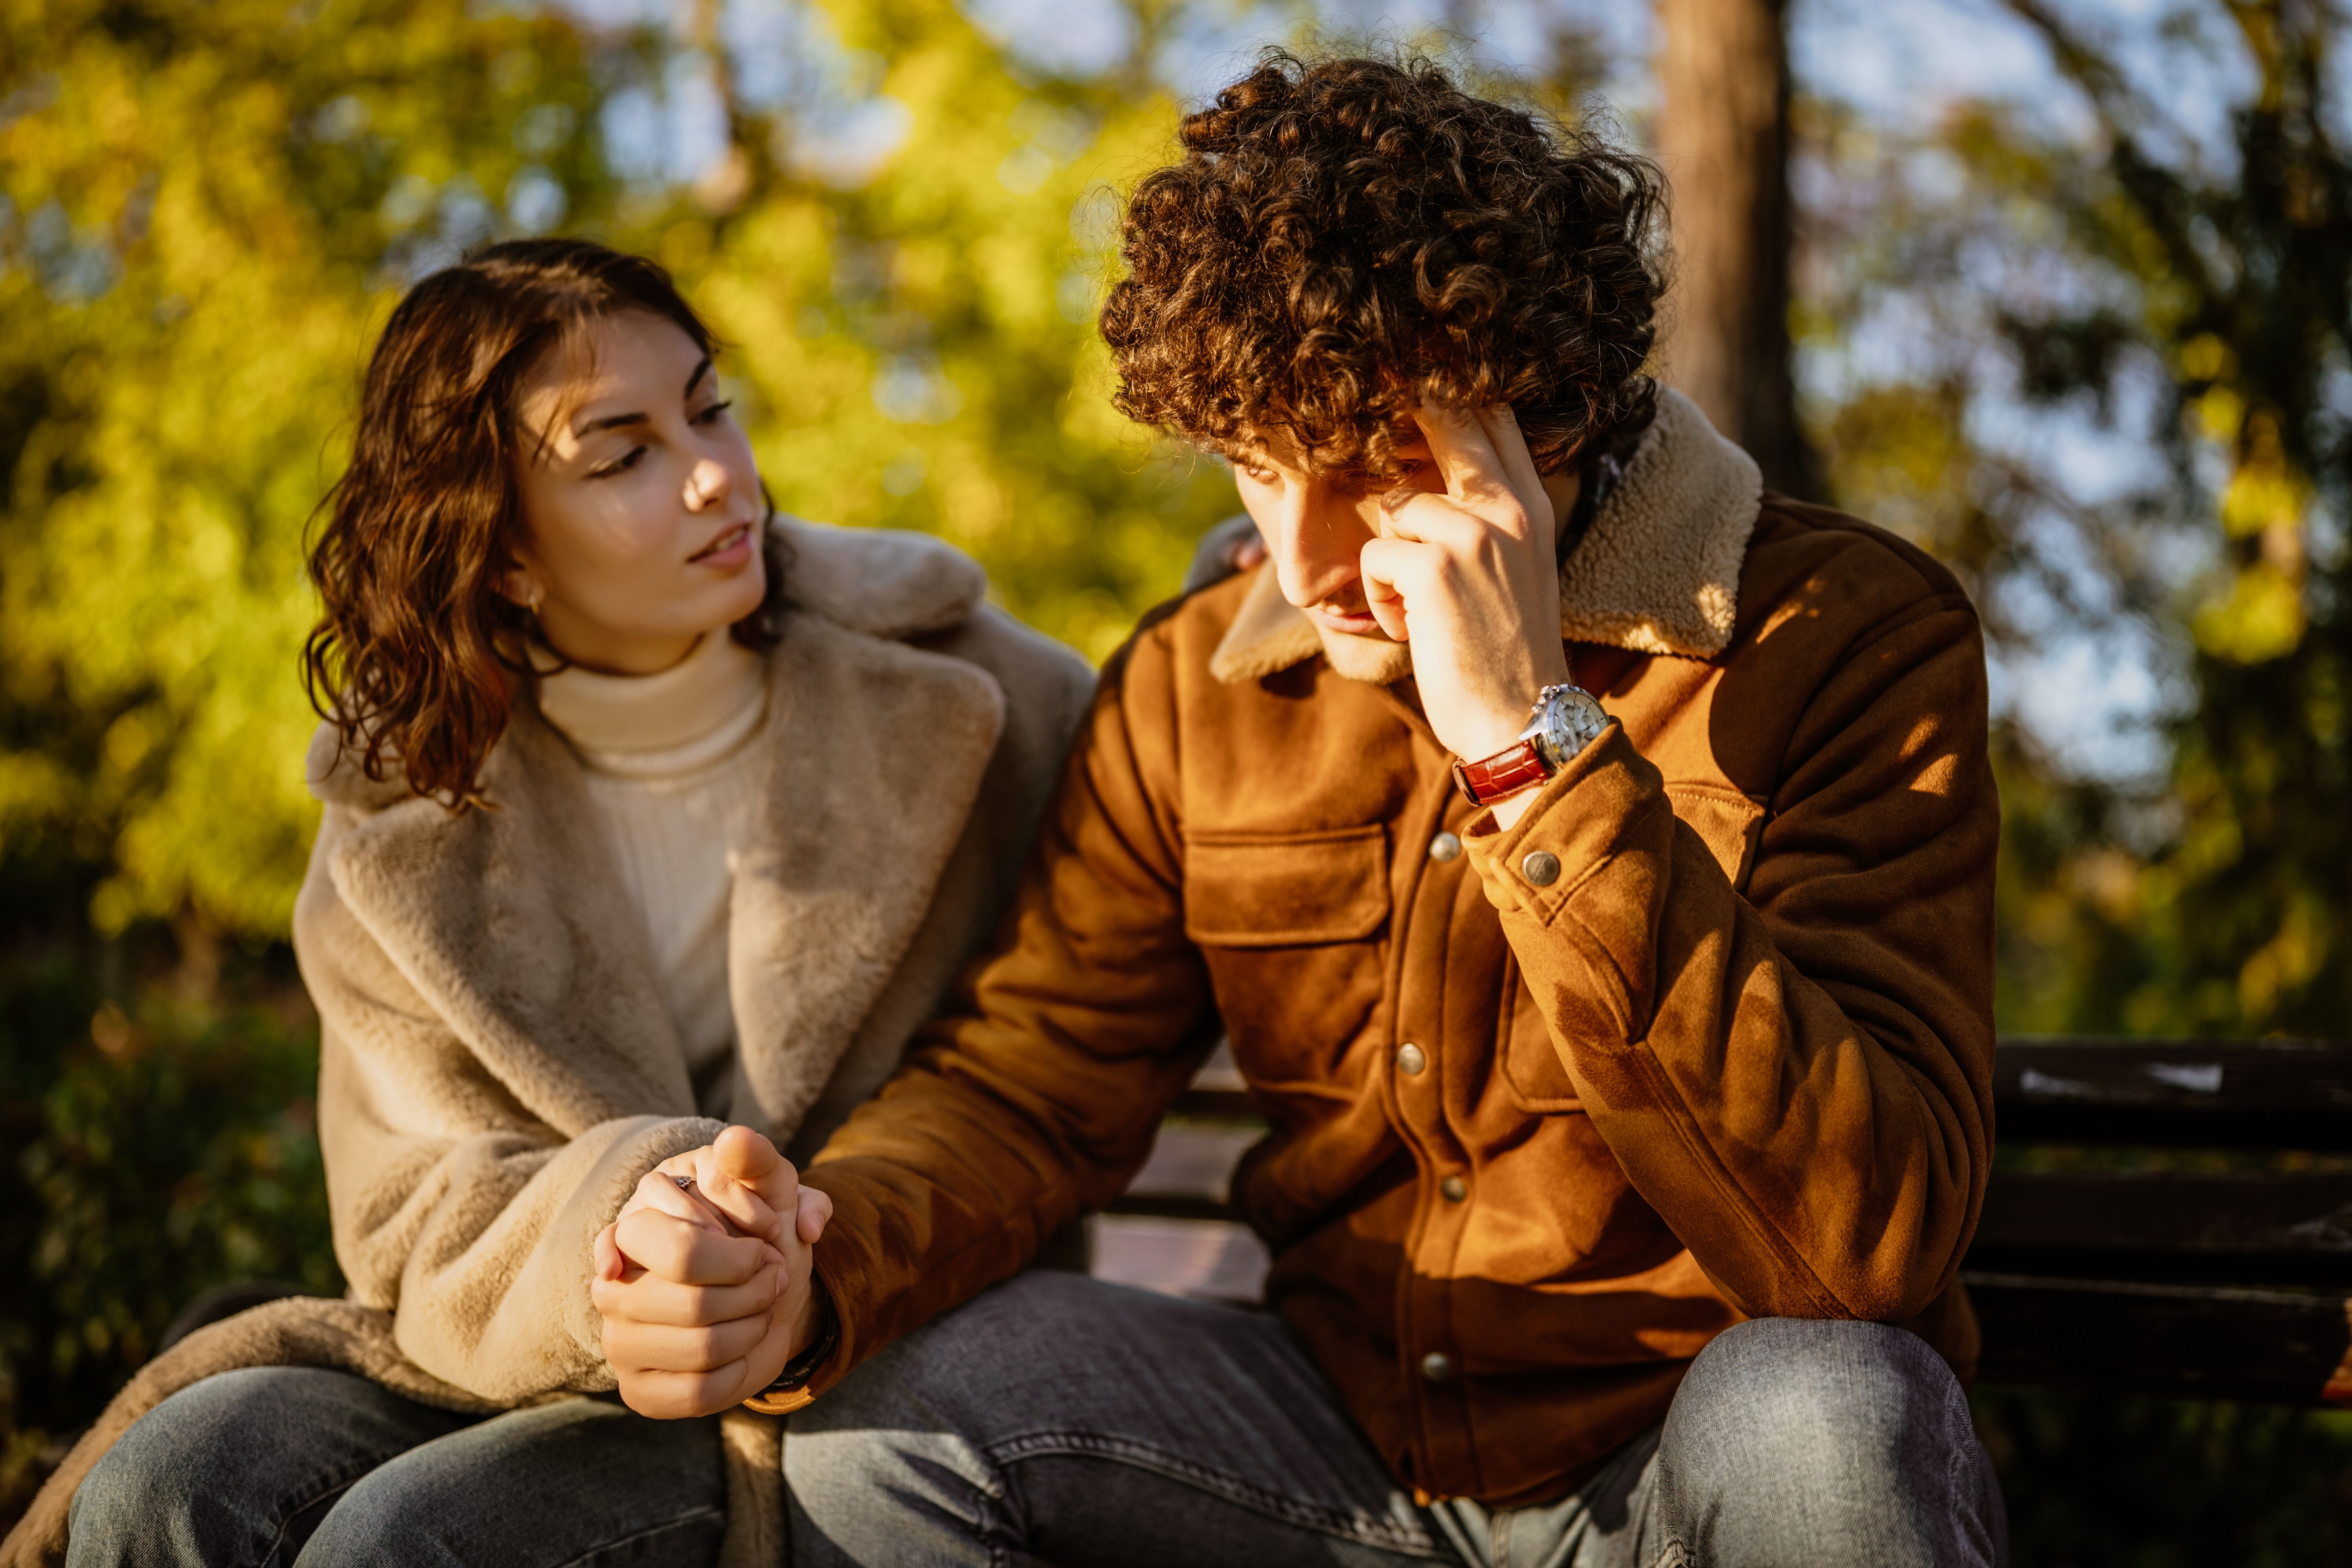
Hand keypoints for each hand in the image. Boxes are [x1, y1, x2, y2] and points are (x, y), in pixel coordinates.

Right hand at [591, 1125, 833, 1417]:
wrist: (770, 1297)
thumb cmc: (765, 1237)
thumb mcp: (776, 1193)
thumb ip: (760, 1162)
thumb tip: (734, 1141)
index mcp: (638, 1217)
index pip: (685, 1244)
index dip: (746, 1245)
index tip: (774, 1233)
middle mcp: (613, 1278)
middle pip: (692, 1298)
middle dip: (755, 1287)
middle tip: (777, 1273)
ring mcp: (617, 1336)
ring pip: (699, 1345)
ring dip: (754, 1325)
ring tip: (764, 1306)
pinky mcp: (635, 1387)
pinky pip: (695, 1391)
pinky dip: (741, 1371)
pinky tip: (745, 1347)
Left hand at [1360, 405, 1571, 766]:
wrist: (1522, 722)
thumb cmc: (1505, 652)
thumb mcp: (1513, 568)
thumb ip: (1487, 516)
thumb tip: (1428, 477)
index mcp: (1531, 505)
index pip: (1492, 415)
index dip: (1448, 388)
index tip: (1410, 372)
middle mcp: (1508, 508)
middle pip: (1445, 420)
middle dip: (1400, 415)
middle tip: (1366, 415)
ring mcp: (1473, 535)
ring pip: (1395, 502)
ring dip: (1389, 556)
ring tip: (1415, 605)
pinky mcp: (1433, 569)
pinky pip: (1375, 552)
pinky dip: (1378, 595)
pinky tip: (1407, 628)